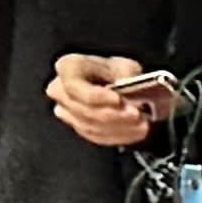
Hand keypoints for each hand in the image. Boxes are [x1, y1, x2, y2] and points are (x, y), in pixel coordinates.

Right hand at [51, 52, 171, 149]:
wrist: (114, 82)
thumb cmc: (116, 71)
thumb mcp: (125, 66)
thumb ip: (125, 78)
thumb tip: (129, 94)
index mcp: (68, 67)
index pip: (75, 86)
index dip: (98, 96)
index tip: (119, 100)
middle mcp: (59, 89)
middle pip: (84, 109)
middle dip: (114, 115)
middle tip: (137, 115)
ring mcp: (65, 110)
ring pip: (90, 126)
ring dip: (119, 128)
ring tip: (142, 124)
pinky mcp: (76, 126)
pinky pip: (95, 136)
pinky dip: (118, 136)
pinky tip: (136, 132)